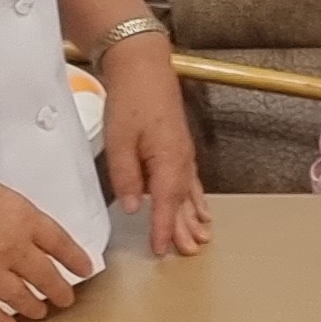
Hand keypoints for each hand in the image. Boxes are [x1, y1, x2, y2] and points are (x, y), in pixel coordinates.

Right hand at [0, 161, 96, 321]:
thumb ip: (15, 214)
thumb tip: (23, 229)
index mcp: (25, 218)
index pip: (62, 244)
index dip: (76, 259)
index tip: (86, 270)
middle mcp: (13, 249)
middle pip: (46, 276)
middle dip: (60, 291)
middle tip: (66, 299)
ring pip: (20, 298)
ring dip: (34, 307)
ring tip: (41, 312)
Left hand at [98, 38, 212, 256]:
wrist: (144, 69)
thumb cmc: (131, 101)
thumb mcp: (119, 140)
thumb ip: (126, 177)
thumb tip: (134, 206)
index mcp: (168, 160)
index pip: (167, 203)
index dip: (164, 228)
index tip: (162, 249)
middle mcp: (182, 160)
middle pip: (184, 202)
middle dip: (185, 228)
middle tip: (188, 252)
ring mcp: (184, 154)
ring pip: (191, 193)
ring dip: (194, 217)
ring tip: (201, 238)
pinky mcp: (180, 148)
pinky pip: (192, 181)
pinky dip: (197, 198)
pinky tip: (201, 208)